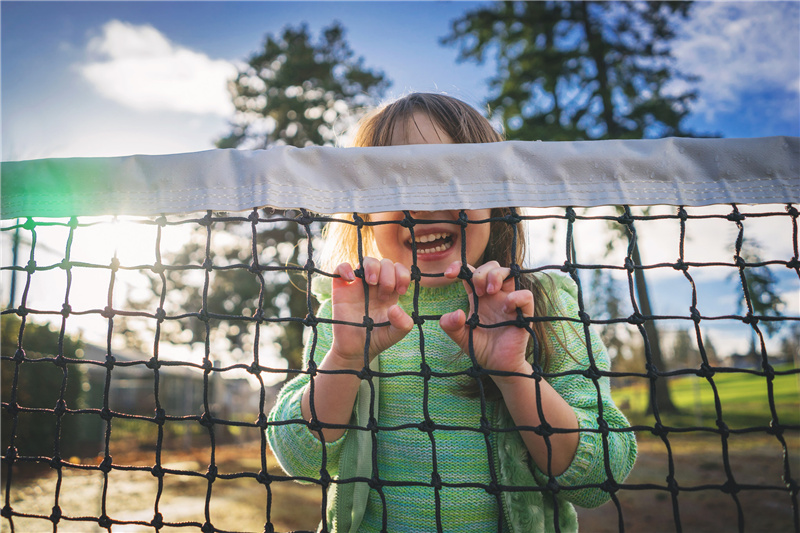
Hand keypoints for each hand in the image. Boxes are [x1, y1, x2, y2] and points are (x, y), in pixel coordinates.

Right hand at [328, 258, 413, 367]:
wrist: (355, 350)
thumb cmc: (377, 339)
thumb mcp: (396, 334)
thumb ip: (403, 323)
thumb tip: (395, 307)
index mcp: (390, 292)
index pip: (399, 270)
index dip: (402, 275)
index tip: (400, 291)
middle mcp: (375, 285)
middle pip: (385, 263)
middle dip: (388, 274)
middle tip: (384, 295)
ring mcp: (358, 285)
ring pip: (367, 261)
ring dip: (373, 267)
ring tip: (372, 282)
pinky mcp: (341, 288)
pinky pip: (340, 268)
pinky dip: (345, 268)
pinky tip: (352, 279)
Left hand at [439, 261, 533, 375]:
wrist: (498, 367)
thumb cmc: (481, 349)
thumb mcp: (460, 337)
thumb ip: (450, 325)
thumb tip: (455, 313)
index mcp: (478, 297)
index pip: (470, 272)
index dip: (460, 266)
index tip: (449, 274)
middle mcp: (494, 295)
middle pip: (492, 267)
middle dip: (482, 272)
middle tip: (478, 292)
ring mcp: (509, 302)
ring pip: (509, 273)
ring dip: (496, 276)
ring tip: (488, 292)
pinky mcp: (523, 313)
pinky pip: (525, 295)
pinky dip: (516, 297)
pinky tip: (506, 308)